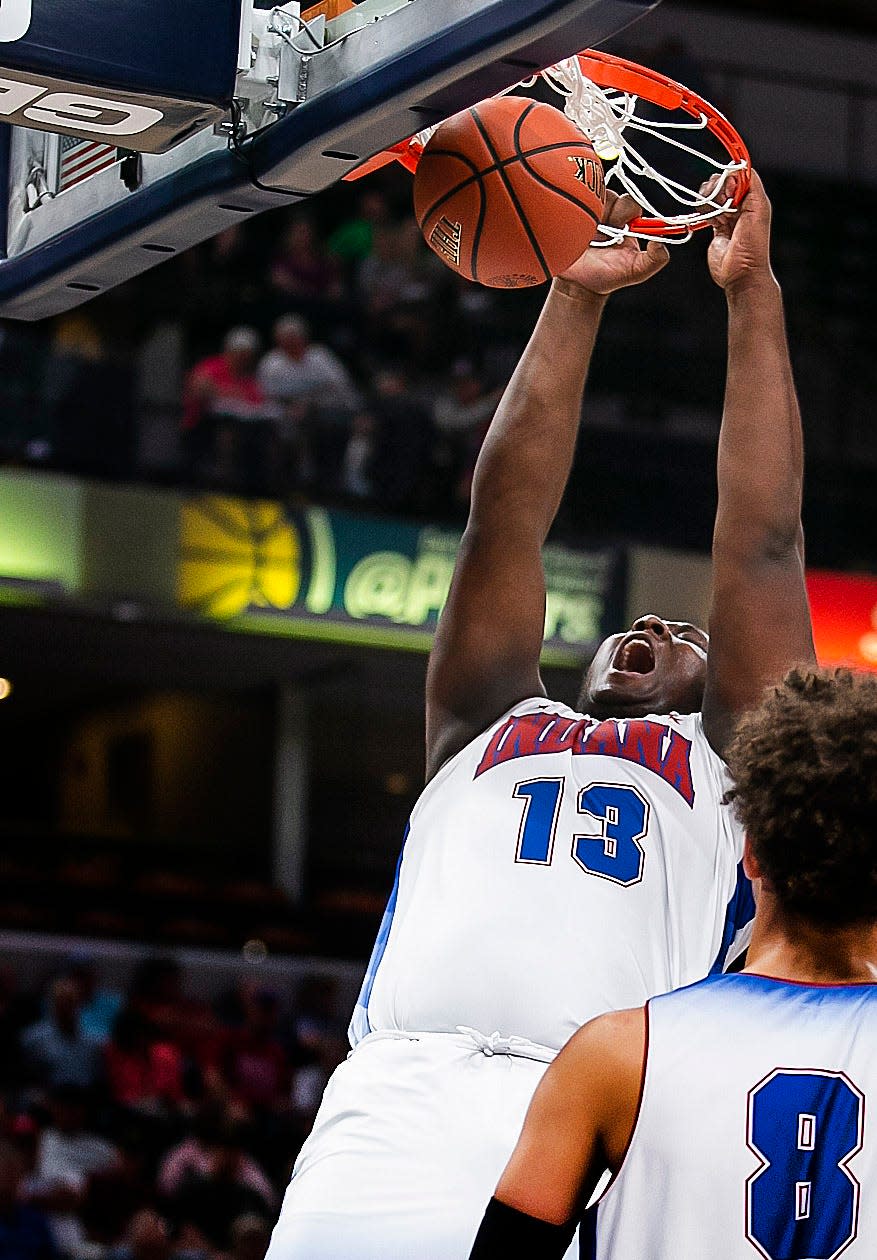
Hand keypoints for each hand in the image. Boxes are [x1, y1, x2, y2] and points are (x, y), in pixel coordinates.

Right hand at [555, 191, 669, 295]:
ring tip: (589, 233)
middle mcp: (609, 215)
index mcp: (627, 223)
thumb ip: (655, 260)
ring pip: (595, 197)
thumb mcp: (636, 271)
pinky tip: (577, 225)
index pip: (632, 203)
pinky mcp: (572, 214)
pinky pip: (576, 199)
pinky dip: (578, 208)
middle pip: (613, 197)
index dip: (629, 211)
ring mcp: (589, 213)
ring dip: (594, 212)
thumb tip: (660, 242)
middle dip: (612, 213)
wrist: (576, 285)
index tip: (624, 227)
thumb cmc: (606, 278)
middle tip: (606, 232)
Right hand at [707, 169, 775, 294]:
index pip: (737, 174)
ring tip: (716, 216)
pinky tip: (710, 220)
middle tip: (723, 206)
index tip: (728, 191)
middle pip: (721, 182)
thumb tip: (740, 167)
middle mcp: (740, 204)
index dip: (728, 178)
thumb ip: (752, 184)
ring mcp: (727, 215)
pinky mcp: (715, 227)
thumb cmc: (753, 245)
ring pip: (711, 195)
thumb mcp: (758, 209)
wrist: (741, 273)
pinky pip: (705, 210)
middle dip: (717, 190)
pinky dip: (703, 211)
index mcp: (753, 198)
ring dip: (709, 202)